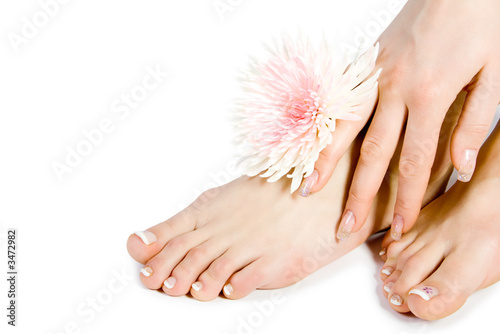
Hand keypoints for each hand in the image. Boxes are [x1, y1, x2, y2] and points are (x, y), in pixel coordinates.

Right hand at [310, 0, 499, 239]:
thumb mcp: (496, 72)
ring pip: (344, 127)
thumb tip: (459, 166)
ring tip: (308, 189)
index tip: (398, 226)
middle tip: (345, 226)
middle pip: (372, 154)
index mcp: (430, 95)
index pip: (414, 162)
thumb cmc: (483, 20)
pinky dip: (325, 126)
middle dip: (359, 195)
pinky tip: (315, 142)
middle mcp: (394, 88)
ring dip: (327, 163)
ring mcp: (374, 74)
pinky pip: (341, 101)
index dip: (405, 198)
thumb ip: (475, 123)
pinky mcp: (366, 62)